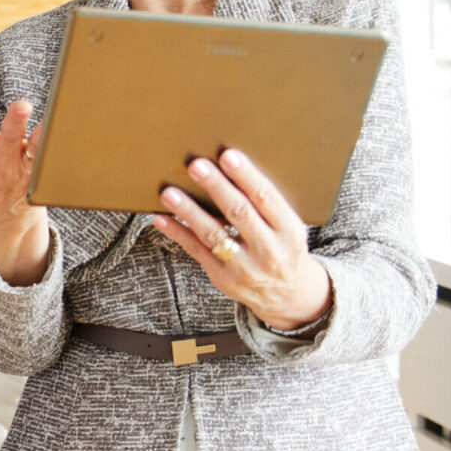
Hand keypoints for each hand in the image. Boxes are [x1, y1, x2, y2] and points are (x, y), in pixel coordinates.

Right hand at [0, 101, 42, 223]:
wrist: (4, 212)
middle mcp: (0, 160)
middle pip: (7, 139)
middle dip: (13, 122)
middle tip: (22, 105)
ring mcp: (21, 167)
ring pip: (31, 148)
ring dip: (38, 134)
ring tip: (52, 121)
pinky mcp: (38, 172)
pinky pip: (46, 158)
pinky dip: (53, 146)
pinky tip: (59, 130)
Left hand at [150, 148, 332, 331]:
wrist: (288, 295)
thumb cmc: (283, 247)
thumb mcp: (288, 227)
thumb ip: (266, 204)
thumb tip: (229, 166)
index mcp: (289, 231)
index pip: (266, 198)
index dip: (246, 176)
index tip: (228, 155)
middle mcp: (269, 250)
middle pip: (239, 213)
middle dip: (216, 187)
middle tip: (196, 165)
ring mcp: (244, 267)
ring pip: (213, 234)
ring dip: (189, 211)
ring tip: (169, 193)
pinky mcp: (223, 277)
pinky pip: (196, 251)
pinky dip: (177, 233)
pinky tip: (161, 218)